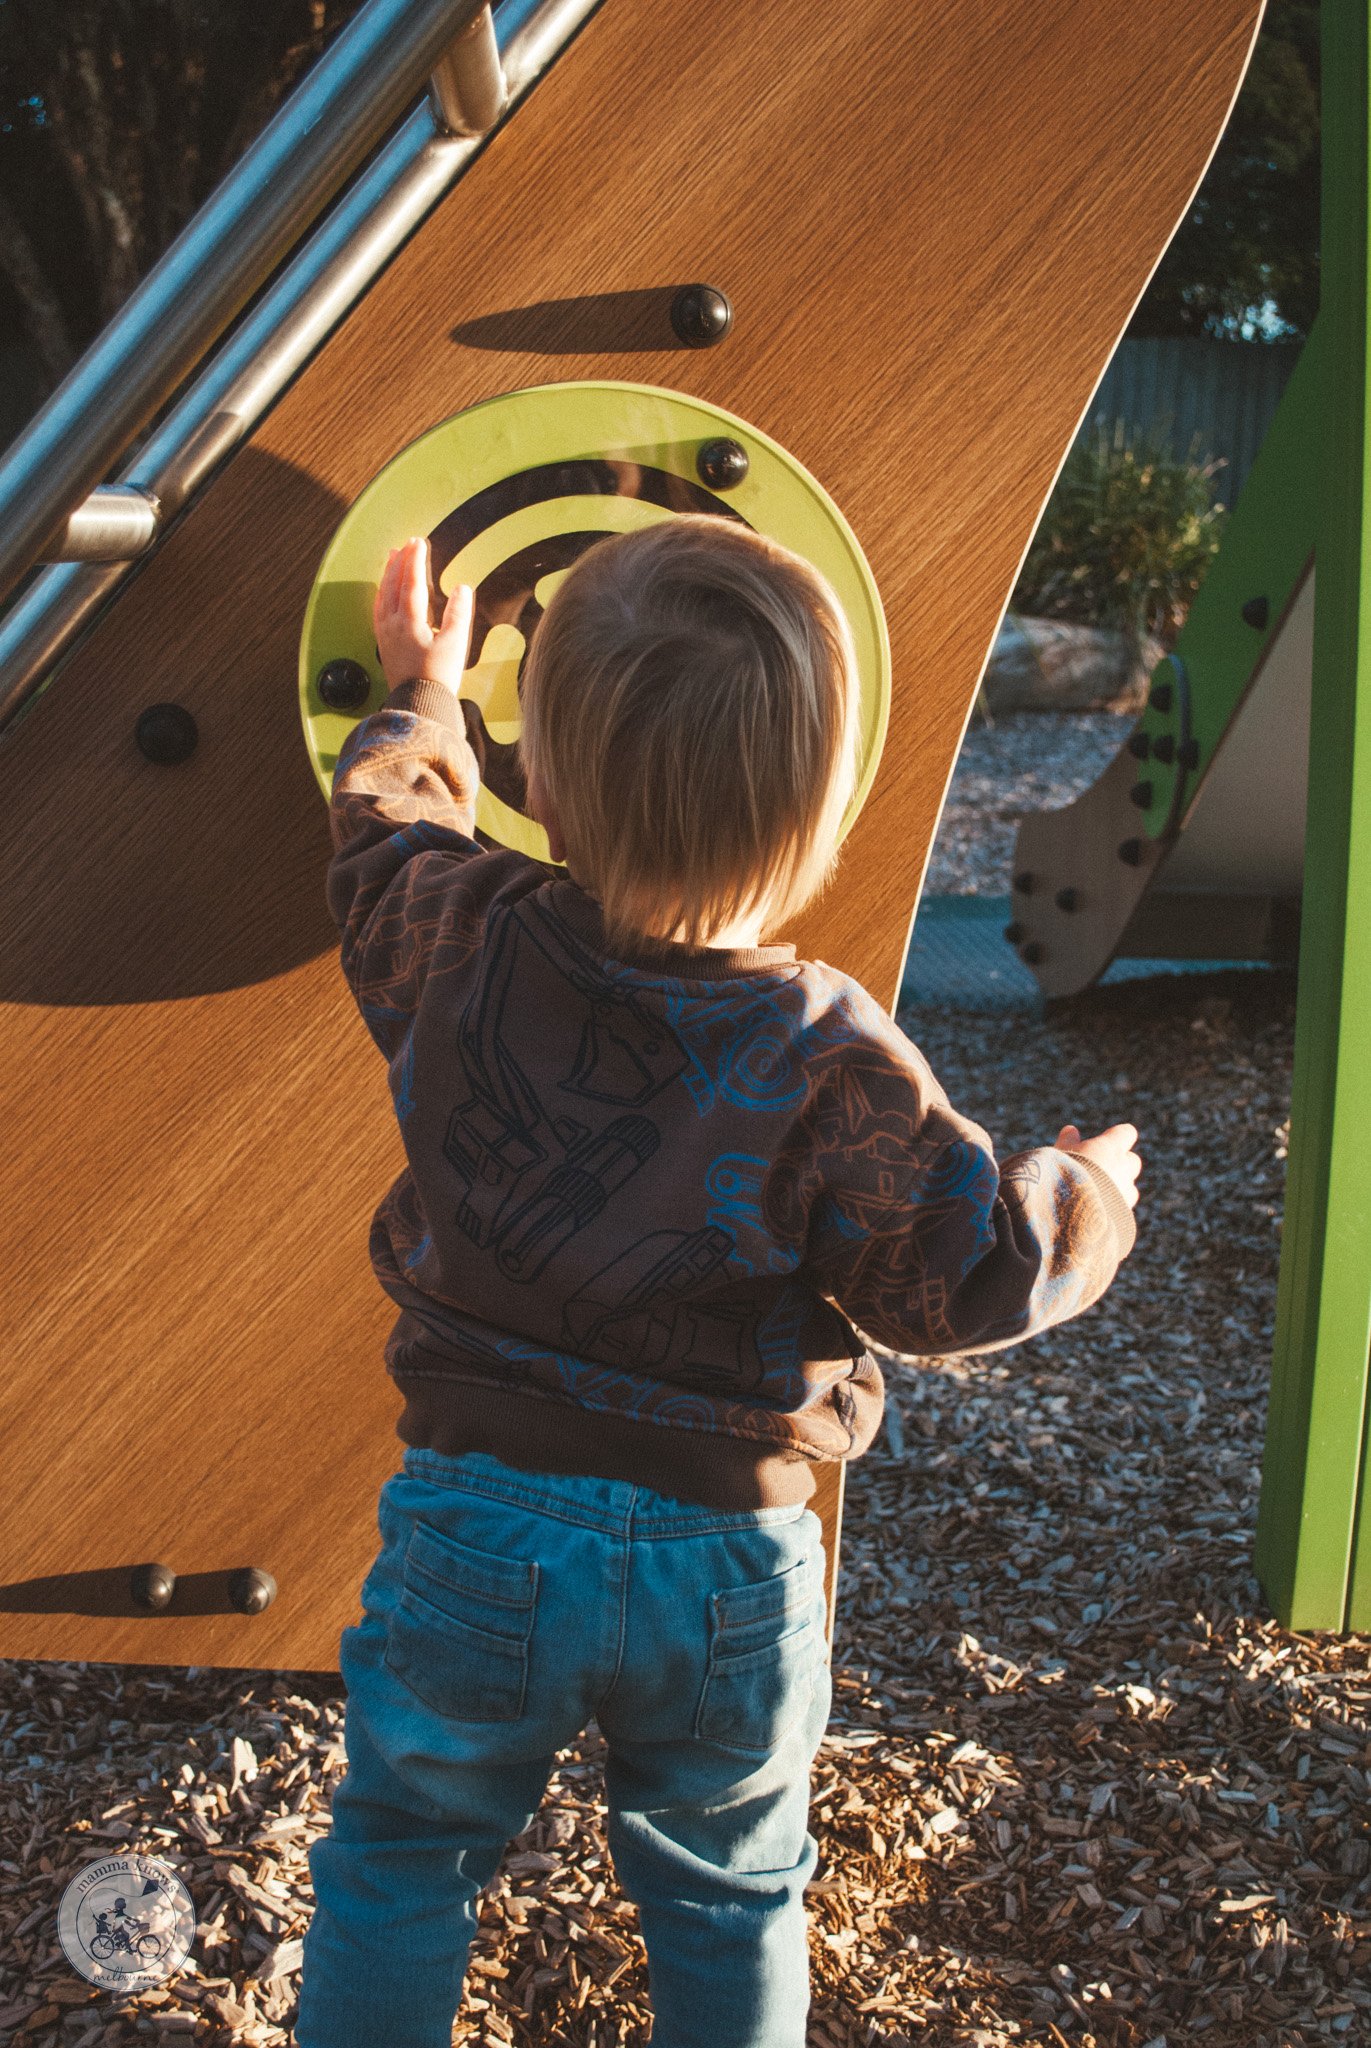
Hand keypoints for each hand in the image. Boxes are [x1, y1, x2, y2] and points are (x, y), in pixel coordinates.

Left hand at [373, 536, 472, 692]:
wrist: (419, 706)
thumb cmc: (438, 677)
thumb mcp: (455, 644)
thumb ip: (458, 613)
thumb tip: (462, 588)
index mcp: (410, 620)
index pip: (412, 581)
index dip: (416, 559)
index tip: (419, 542)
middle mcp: (392, 624)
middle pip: (394, 584)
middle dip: (400, 561)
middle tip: (406, 544)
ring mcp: (385, 634)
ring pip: (383, 595)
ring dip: (388, 574)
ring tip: (392, 559)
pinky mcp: (384, 644)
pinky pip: (379, 610)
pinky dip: (382, 594)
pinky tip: (384, 592)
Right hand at [1055, 1121, 1140, 1209]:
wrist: (1069, 1210)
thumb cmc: (1062, 1174)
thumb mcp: (1059, 1153)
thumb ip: (1068, 1141)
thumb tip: (1070, 1130)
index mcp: (1110, 1147)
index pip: (1126, 1133)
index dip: (1116, 1137)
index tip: (1104, 1142)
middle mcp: (1123, 1167)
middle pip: (1132, 1160)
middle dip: (1120, 1164)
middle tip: (1100, 1170)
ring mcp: (1126, 1191)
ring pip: (1130, 1188)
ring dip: (1119, 1189)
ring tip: (1097, 1195)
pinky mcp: (1123, 1214)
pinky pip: (1123, 1209)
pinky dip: (1114, 1209)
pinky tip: (1097, 1213)